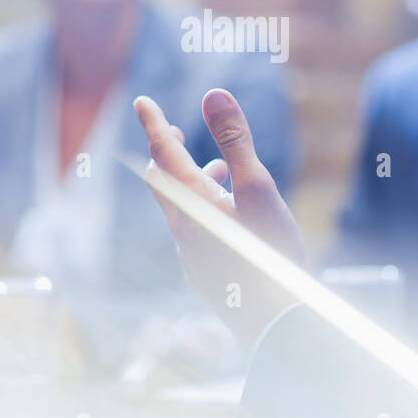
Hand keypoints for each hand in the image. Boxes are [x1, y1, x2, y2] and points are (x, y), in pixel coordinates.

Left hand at [133, 88, 302, 345]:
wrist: (276, 323)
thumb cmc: (271, 254)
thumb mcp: (259, 188)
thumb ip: (236, 141)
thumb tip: (214, 94)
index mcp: (193, 203)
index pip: (163, 153)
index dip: (153, 123)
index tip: (141, 101)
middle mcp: (184, 229)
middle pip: (163, 182)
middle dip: (166, 153)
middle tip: (171, 132)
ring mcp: (191, 257)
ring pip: (180, 210)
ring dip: (192, 183)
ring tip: (218, 170)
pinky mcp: (203, 277)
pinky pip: (191, 235)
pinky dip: (201, 213)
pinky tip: (225, 220)